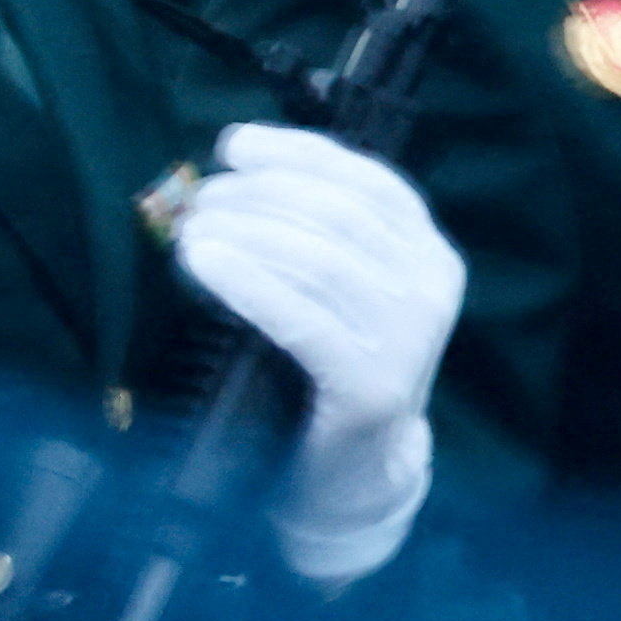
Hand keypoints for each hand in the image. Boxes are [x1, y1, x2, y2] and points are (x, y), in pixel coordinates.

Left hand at [173, 121, 462, 584]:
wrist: (355, 474)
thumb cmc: (331, 370)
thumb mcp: (340, 292)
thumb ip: (313, 234)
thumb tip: (236, 173)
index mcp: (429, 254)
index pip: (368, 180)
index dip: (298, 153)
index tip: (235, 146)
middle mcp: (430, 289)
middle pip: (338, 214)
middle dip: (260, 195)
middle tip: (201, 199)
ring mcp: (407, 340)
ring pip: (317, 259)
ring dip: (244, 233)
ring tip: (190, 231)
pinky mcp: (371, 386)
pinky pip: (300, 317)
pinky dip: (246, 282)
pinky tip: (204, 264)